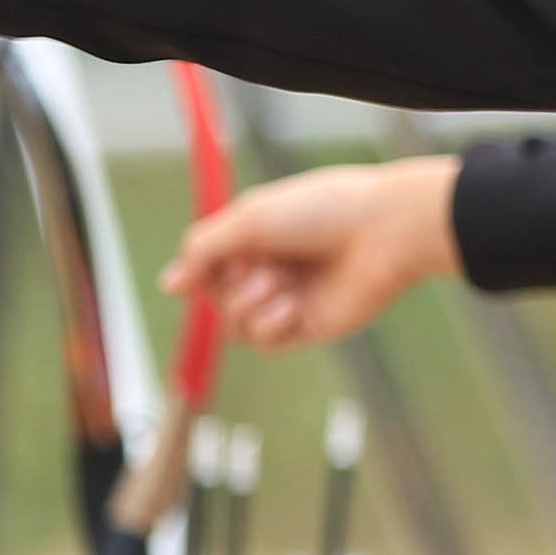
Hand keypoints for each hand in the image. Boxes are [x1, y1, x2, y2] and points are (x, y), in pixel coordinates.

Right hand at [158, 155, 467, 350]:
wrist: (386, 232)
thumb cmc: (321, 212)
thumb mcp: (250, 220)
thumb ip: (204, 250)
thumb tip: (168, 285)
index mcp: (258, 235)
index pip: (207, 265)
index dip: (195, 274)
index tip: (189, 278)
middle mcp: (272, 267)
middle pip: (217, 298)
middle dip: (227, 288)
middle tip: (259, 270)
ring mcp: (291, 298)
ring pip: (236, 325)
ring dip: (245, 307)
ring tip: (277, 285)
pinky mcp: (310, 325)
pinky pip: (266, 342)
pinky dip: (269, 326)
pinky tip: (290, 308)